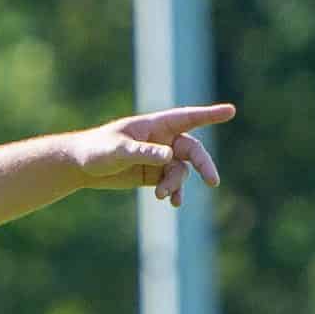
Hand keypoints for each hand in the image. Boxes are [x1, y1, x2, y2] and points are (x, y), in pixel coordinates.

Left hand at [67, 104, 235, 206]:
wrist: (82, 166)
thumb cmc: (97, 150)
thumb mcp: (118, 151)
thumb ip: (144, 153)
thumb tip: (170, 157)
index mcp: (155, 125)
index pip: (188, 118)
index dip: (210, 115)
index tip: (231, 111)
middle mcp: (162, 140)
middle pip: (192, 150)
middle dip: (203, 165)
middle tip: (212, 181)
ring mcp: (160, 158)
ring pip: (181, 171)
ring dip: (177, 184)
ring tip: (164, 196)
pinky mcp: (155, 175)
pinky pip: (173, 183)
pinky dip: (175, 192)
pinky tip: (173, 202)